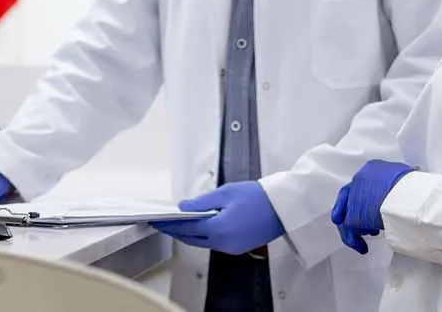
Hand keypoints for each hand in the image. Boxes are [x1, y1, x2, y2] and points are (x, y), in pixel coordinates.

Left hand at [150, 181, 284, 254]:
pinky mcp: (238, 248)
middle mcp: (223, 243)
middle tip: (162, 222)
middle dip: (176, 230)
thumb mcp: (226, 193)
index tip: (157, 220)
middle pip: (192, 238)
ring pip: (203, 242)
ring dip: (189, 233)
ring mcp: (231, 248)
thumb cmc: (258, 197)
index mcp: (219, 229)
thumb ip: (201, 202)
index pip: (186, 228)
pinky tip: (198, 226)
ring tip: (177, 223)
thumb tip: (183, 207)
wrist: (284, 208)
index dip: (169, 224)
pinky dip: (203, 235)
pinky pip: (214, 243)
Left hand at [330, 159, 415, 253]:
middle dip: (347, 211)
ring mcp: (354, 199)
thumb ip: (397, 182)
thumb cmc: (415, 189)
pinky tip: (362, 247)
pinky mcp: (355, 216)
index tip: (369, 207)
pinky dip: (354, 240)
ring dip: (353, 230)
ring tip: (363, 241)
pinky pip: (349, 230)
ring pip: (346, 215)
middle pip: (347, 196)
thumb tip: (407, 180)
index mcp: (371, 169)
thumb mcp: (405, 177)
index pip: (360, 183)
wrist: (411, 198)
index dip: (363, 197)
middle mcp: (358, 181)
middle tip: (350, 223)